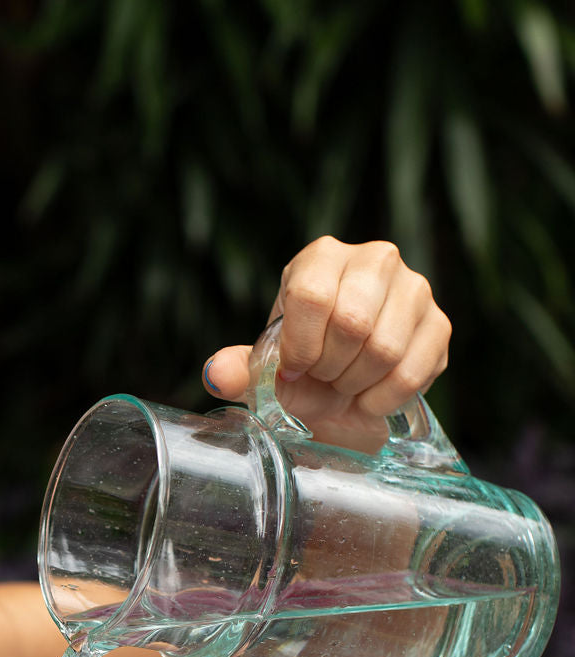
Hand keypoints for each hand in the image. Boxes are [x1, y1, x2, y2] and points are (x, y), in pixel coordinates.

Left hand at [201, 238, 451, 446]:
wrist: (348, 390)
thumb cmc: (305, 368)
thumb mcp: (267, 370)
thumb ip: (239, 370)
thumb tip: (217, 375)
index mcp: (321, 258)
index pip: (312, 296)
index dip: (300, 347)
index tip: (295, 370)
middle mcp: (374, 259)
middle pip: (352, 322)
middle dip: (330, 369)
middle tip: (324, 379)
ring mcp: (414, 288)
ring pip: (384, 348)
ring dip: (356, 385)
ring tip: (346, 385)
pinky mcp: (439, 323)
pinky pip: (413, 370)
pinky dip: (384, 398)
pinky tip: (371, 397)